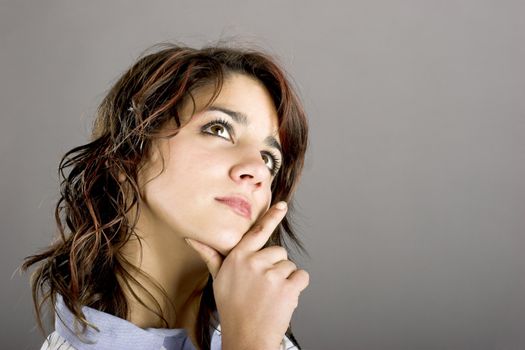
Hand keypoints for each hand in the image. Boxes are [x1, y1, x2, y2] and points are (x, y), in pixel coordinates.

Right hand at [185, 201, 308, 349]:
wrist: (246, 336)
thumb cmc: (232, 307)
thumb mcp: (218, 279)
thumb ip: (211, 255)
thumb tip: (190, 239)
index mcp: (238, 257)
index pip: (258, 231)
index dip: (271, 217)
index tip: (282, 205)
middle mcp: (254, 262)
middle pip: (278, 252)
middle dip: (275, 266)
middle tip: (263, 286)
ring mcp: (272, 274)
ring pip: (290, 265)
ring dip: (285, 279)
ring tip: (270, 295)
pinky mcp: (287, 287)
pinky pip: (301, 276)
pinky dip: (297, 287)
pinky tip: (283, 298)